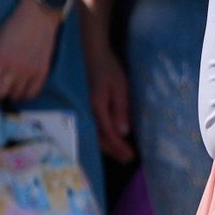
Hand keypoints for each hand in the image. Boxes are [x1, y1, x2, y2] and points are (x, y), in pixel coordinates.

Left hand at [0, 0, 60, 103]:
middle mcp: (16, 68)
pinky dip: (24, 95)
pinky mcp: (43, 73)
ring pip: (16, 96)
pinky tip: (19, 89)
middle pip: (0, 94)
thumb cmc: (12, 27)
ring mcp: (31, 72)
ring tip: (6, 89)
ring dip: (8, 95)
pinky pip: (32, 94)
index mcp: (1, 58)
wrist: (38, 17)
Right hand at [84, 35, 133, 160]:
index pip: (109, 133)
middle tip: (128, 159)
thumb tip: (123, 132)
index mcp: (97, 107)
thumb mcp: (120, 89)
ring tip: (121, 154)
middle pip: (99, 138)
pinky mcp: (84, 107)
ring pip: (94, 135)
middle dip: (114, 151)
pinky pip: (91, 127)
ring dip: (108, 146)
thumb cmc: (108, 70)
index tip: (131, 156)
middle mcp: (87, 111)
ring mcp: (84, 110)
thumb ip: (121, 111)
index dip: (119, 147)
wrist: (92, 55)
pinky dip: (102, 137)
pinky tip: (111, 140)